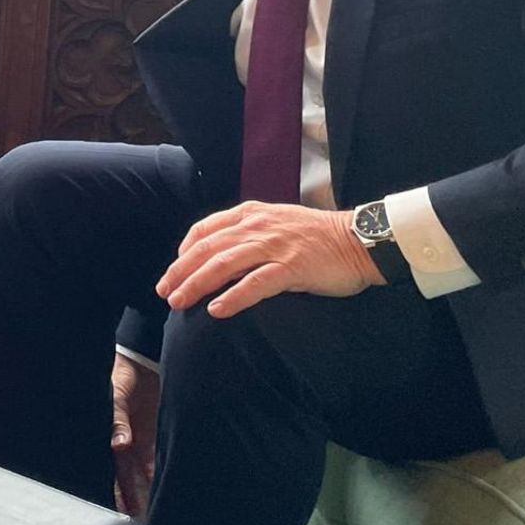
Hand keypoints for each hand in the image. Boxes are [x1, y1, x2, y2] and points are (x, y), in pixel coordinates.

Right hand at [111, 352, 158, 516]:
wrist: (142, 358)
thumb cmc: (120, 374)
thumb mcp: (114, 394)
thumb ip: (117, 419)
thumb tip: (118, 444)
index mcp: (110, 437)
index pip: (111, 471)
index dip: (116, 492)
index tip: (119, 513)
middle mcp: (124, 446)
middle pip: (127, 481)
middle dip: (133, 502)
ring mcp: (141, 443)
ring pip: (144, 477)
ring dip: (149, 495)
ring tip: (155, 517)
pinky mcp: (156, 438)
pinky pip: (159, 463)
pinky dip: (163, 478)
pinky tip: (170, 492)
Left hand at [156, 201, 383, 318]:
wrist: (361, 239)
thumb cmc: (318, 236)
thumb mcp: (277, 223)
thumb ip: (249, 234)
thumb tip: (220, 257)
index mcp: (251, 214)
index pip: (205, 230)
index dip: (184, 251)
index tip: (174, 271)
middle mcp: (257, 226)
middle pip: (207, 249)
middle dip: (180, 271)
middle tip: (164, 292)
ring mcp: (274, 246)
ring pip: (223, 264)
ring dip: (196, 284)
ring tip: (178, 302)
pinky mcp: (293, 267)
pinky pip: (256, 284)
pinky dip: (233, 297)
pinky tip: (216, 310)